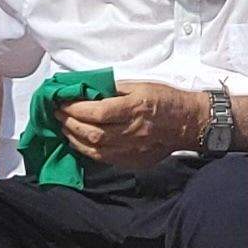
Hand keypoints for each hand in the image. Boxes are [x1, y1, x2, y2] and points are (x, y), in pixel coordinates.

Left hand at [61, 80, 203, 168]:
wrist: (189, 123)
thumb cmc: (166, 100)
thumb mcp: (141, 85)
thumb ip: (114, 89)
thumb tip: (89, 91)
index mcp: (134, 108)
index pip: (96, 111)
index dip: (75, 108)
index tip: (62, 103)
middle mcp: (132, 131)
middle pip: (92, 132)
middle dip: (70, 123)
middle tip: (59, 115)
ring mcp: (132, 149)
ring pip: (95, 149)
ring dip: (75, 138)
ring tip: (65, 128)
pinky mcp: (133, 161)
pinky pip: (104, 159)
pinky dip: (88, 151)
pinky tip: (80, 142)